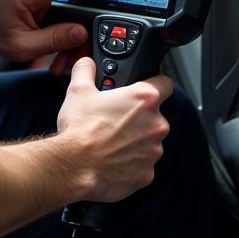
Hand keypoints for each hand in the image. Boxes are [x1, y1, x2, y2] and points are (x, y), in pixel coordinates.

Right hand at [56, 56, 172, 202]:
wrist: (73, 167)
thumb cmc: (79, 130)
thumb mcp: (78, 89)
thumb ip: (86, 68)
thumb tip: (87, 63)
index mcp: (144, 99)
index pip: (165, 84)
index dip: (155, 84)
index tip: (144, 90)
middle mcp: (155, 124)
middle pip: (155, 115)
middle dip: (139, 117)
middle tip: (117, 119)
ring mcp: (153, 151)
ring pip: (149, 141)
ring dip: (136, 140)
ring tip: (111, 141)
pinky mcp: (147, 174)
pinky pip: (143, 164)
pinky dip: (131, 162)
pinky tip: (112, 159)